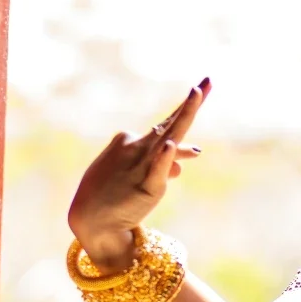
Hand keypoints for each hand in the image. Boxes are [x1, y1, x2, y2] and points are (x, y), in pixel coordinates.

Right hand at [67, 79, 210, 270]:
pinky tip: (169, 145)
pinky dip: (164, 157)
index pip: (167, 123)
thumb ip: (162, 164)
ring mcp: (142, 164)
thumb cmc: (111, 194)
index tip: (202, 87)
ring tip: (196, 93)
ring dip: (183, 116)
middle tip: (208, 81)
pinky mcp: (148, 186)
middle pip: (171, 123)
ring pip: (169, 138)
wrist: (92, 220)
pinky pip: (158, 169)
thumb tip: (184, 163)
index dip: (187, 106)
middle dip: (191, 102)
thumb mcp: (138, 174)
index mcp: (133, 140)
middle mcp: (138, 147)